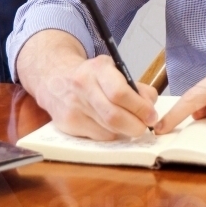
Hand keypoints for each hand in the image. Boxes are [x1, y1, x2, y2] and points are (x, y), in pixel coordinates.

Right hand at [20, 30, 158, 140]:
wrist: (54, 78)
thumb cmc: (90, 75)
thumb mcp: (112, 69)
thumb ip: (134, 85)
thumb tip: (151, 105)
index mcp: (97, 69)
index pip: (120, 93)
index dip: (140, 108)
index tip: (151, 115)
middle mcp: (82, 87)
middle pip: (114, 117)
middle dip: (136, 126)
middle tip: (145, 125)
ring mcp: (73, 108)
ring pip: (107, 131)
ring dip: (124, 131)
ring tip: (129, 124)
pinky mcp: (68, 125)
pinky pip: (97, 137)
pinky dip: (110, 135)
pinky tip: (110, 126)